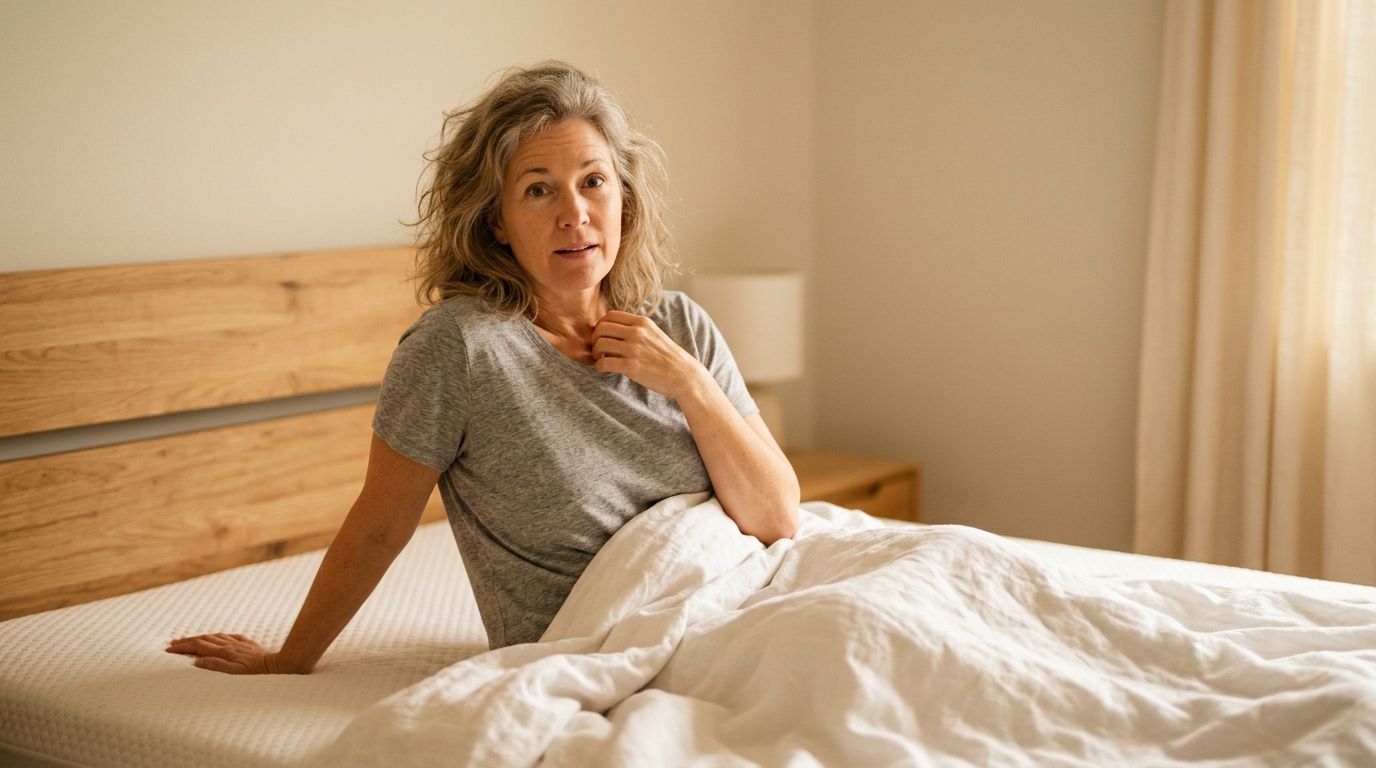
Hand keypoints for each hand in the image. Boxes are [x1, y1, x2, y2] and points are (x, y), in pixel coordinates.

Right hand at [165, 633, 287, 673]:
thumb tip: (196, 661)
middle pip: (203, 639)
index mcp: (224, 652)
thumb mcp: (234, 673)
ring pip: (214, 636)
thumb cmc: (256, 673)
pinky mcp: (246, 642)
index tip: (169, 649)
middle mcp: (229, 644)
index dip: (182, 648)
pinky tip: (215, 637)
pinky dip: (217, 636)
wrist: (277, 664)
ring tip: (189, 639)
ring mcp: (238, 642)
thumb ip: (215, 666)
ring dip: (199, 637)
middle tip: (173, 643)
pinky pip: (228, 636)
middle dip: (186, 640)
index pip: (198, 647)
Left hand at [591, 310, 710, 401]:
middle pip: (600, 328)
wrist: (684, 375)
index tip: (603, 336)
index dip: (601, 325)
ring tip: (600, 359)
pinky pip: (603, 363)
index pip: (609, 315)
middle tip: (598, 349)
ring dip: (595, 353)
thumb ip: (636, 329)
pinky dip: (599, 367)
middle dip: (594, 339)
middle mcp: (637, 333)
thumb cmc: (668, 357)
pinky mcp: (632, 367)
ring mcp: (634, 349)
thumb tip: (613, 329)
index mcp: (642, 322)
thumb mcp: (654, 334)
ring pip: (599, 344)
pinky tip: (603, 369)